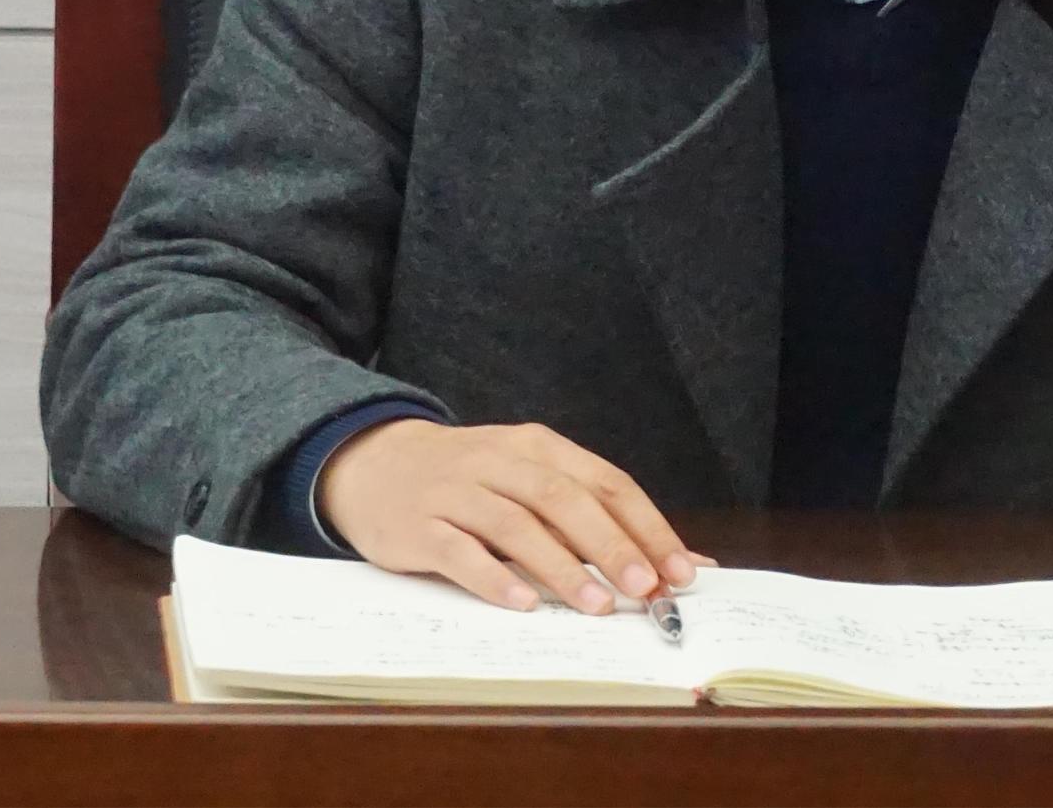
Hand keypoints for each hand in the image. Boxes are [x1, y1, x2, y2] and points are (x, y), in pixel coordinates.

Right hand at [317, 418, 716, 612]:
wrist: (374, 462)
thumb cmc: (471, 480)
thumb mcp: (527, 479)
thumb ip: (588, 516)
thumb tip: (666, 562)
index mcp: (538, 447)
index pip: (605, 482)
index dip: (645, 525)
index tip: (678, 570)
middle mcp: (501, 462)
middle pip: (564, 500)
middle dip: (611, 546)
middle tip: (644, 588)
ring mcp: (457, 492)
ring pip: (516, 526)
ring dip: (561, 567)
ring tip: (596, 606)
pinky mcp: (419, 526)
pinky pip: (459, 552)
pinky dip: (494, 578)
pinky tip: (523, 603)